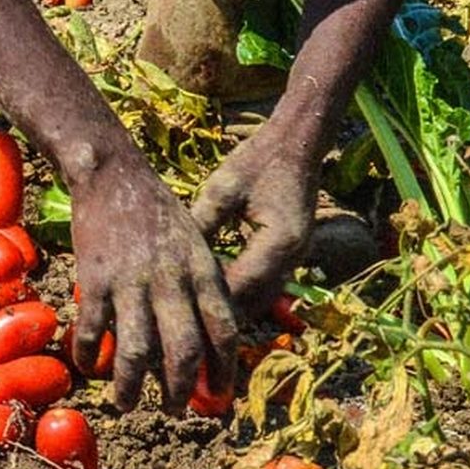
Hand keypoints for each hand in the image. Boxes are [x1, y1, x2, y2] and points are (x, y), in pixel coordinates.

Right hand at [69, 158, 237, 412]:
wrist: (112, 173)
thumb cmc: (156, 208)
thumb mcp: (194, 241)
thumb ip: (201, 284)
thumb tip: (206, 334)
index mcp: (202, 270)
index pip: (224, 331)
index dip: (223, 369)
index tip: (217, 396)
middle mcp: (171, 280)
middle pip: (183, 350)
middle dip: (179, 389)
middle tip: (173, 410)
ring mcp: (131, 281)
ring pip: (137, 351)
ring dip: (133, 386)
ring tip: (128, 406)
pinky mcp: (95, 279)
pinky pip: (94, 330)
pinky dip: (91, 355)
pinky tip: (89, 367)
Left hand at [191, 127, 322, 312]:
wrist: (296, 146)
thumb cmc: (258, 161)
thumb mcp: (223, 188)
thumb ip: (203, 221)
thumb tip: (172, 255)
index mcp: (280, 240)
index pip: (242, 283)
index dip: (212, 300)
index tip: (179, 309)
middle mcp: (294, 256)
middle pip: (256, 300)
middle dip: (223, 314)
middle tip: (184, 322)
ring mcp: (296, 257)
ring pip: (263, 297)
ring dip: (235, 307)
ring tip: (197, 316)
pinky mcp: (291, 254)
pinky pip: (267, 284)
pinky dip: (243, 292)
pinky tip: (214, 294)